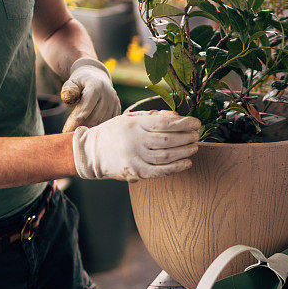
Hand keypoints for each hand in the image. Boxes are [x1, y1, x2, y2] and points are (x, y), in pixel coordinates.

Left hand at [60, 58, 120, 131]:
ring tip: (79, 133)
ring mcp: (114, 102)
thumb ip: (68, 90)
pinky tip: (89, 130)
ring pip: (102, 121)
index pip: (86, 108)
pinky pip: (108, 122)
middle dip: (82, 127)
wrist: (97, 78)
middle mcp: (108, 94)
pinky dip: (99, 127)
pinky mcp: (117, 108)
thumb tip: (67, 99)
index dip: (75, 121)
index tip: (66, 131)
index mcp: (96, 86)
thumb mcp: (72, 82)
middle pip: (95, 117)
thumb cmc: (81, 82)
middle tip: (71, 135)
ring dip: (90, 129)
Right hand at [72, 110, 200, 181]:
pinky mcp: (135, 172)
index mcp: (135, 124)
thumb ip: (152, 116)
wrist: (91, 152)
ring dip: (185, 152)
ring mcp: (135, 157)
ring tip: (194, 147)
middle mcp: (135, 140)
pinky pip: (160, 171)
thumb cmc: (115, 132)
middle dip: (187, 137)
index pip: (165, 123)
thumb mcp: (130, 119)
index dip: (184, 123)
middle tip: (197, 135)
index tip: (196, 123)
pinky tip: (187, 163)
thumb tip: (176, 117)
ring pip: (167, 156)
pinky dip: (176, 168)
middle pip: (169, 139)